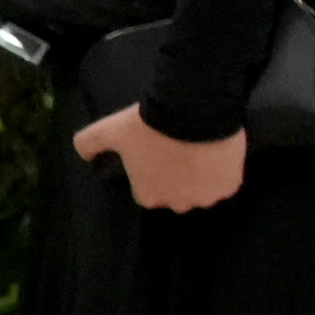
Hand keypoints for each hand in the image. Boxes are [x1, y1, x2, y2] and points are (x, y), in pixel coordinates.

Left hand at [77, 100, 249, 211]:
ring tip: (197, 151)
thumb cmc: (148, 125)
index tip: (156, 155)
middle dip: (176, 178)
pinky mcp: (230, 186)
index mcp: (148, 196)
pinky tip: (214, 154)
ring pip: (202, 190)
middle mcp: (177, 203)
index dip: (151, 173)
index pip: (147, 191)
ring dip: (200, 177)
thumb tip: (85, 155)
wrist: (192, 111)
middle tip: (177, 151)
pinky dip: (221, 172)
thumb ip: (89, 144)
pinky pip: (225, 182)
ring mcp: (206, 197)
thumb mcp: (109, 130)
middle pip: (176, 194)